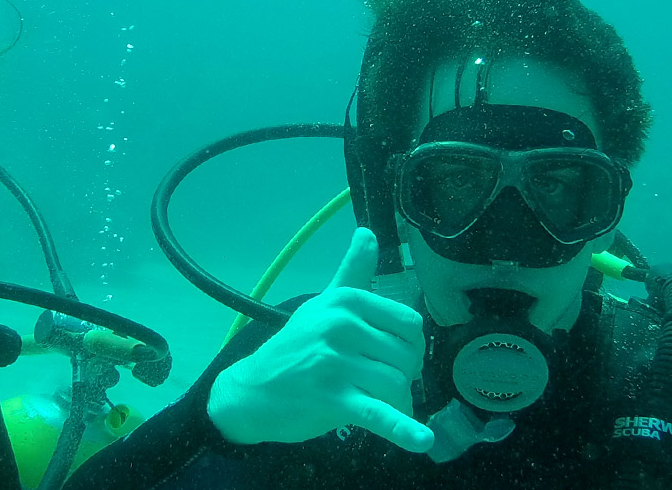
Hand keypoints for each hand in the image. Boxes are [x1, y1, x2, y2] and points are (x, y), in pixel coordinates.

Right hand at [207, 228, 433, 452]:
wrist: (251, 390)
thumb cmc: (294, 348)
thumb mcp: (322, 304)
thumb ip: (351, 271)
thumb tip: (367, 231)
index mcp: (346, 301)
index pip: (409, 324)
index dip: (408, 346)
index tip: (388, 357)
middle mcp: (341, 326)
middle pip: (407, 357)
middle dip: (401, 376)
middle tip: (375, 383)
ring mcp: (335, 363)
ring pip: (397, 386)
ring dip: (395, 403)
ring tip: (372, 402)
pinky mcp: (331, 399)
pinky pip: (378, 414)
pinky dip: (402, 429)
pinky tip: (421, 440)